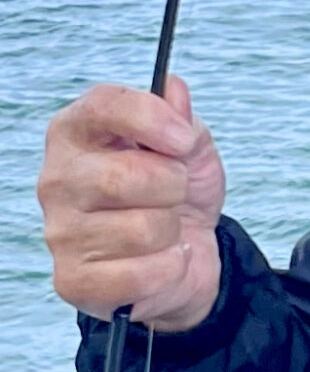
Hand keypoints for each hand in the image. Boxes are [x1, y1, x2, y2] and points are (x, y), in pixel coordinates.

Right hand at [38, 78, 226, 333]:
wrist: (183, 257)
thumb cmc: (173, 194)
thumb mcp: (190, 150)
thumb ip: (182, 119)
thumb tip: (173, 90)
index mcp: (77, 133)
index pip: (103, 106)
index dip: (151, 118)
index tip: (184, 139)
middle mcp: (57, 179)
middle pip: (123, 176)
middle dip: (172, 186)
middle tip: (174, 193)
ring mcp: (60, 233)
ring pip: (142, 229)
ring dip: (172, 232)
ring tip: (164, 230)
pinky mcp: (73, 280)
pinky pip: (141, 274)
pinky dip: (168, 268)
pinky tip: (160, 261)